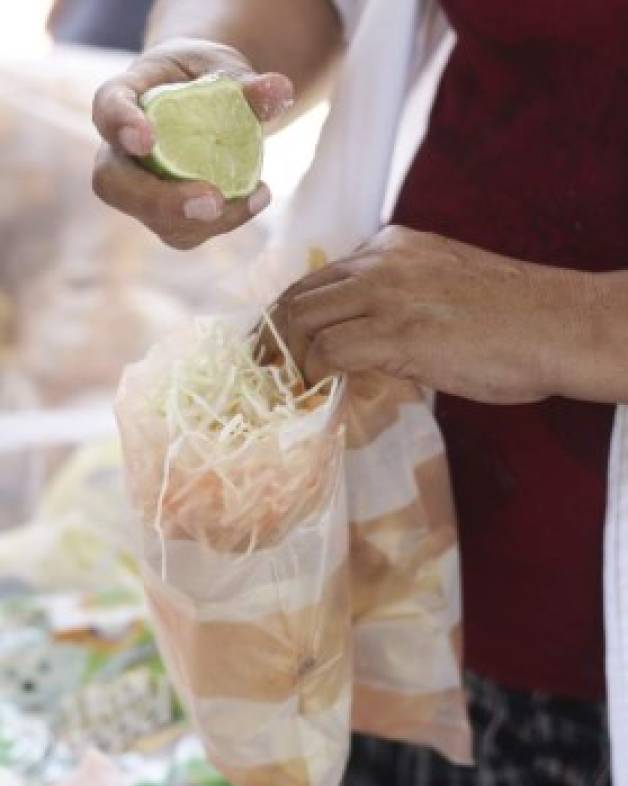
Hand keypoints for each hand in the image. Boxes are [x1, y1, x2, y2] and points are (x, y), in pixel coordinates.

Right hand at [92, 39, 293, 248]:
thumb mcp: (225, 68)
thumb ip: (247, 82)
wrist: (205, 104)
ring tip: (256, 196)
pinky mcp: (166, 218)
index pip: (107, 109)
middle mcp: (120, 152)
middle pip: (114, 185)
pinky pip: (186, 233)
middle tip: (211, 200)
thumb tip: (279, 90)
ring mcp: (139, 191)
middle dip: (159, 200)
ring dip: (206, 220)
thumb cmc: (205, 80)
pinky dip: (225, 222)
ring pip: (154, 219)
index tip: (146, 140)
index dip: (120, 125)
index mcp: (125, 98)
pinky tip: (258, 198)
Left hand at [269, 226, 591, 403]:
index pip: (319, 277)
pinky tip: (309, 395)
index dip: (289, 314)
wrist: (559, 323)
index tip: (278, 344)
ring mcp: (386, 294)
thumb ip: (402, 303)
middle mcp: (381, 261)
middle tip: (261, 370)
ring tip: (276, 388)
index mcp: (393, 245)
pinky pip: (327, 352)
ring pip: (302, 319)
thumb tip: (371, 341)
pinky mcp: (396, 332)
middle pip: (298, 294)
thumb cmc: (515, 317)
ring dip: (281, 358)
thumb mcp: (446, 290)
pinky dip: (309, 377)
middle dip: (270, 335)